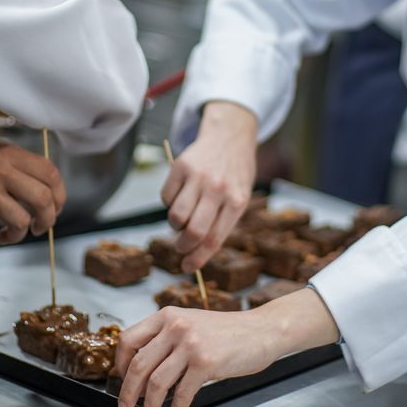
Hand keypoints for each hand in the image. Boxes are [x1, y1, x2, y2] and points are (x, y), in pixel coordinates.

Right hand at [0, 140, 65, 253]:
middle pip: (43, 197)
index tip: (56, 209)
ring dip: (16, 235)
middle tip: (38, 229)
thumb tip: (51, 196)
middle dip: (47, 220)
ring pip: (22, 220)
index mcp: (5, 151)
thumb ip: (15, 170)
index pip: (49, 171)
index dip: (59, 195)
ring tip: (4, 235)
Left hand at [114, 288, 338, 406]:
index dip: (120, 363)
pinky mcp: (206, 362)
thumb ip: (166, 338)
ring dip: (149, 404)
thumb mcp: (191, 323)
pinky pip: (182, 392)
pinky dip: (177, 406)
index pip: (129, 339)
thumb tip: (140, 368)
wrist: (261, 330)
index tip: (120, 378)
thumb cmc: (227, 331)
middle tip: (125, 405)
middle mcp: (175, 326)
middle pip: (138, 364)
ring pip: (156, 381)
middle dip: (128, 390)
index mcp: (167, 316)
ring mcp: (191, 344)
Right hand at [162, 102, 257, 271]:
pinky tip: (180, 197)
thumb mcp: (240, 198)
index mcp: (236, 202)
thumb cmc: (235, 174)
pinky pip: (165, 198)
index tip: (187, 268)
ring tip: (183, 218)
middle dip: (183, 247)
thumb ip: (222, 223)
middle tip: (182, 247)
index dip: (198, 259)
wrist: (229, 137)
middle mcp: (218, 189)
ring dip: (175, 225)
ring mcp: (198, 176)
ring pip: (175, 216)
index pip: (214, 240)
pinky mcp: (180, 166)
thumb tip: (197, 253)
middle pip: (193, 231)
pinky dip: (169, 204)